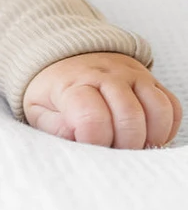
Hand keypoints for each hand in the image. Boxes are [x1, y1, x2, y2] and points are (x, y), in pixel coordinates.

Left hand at [22, 52, 181, 148]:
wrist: (64, 59)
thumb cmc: (53, 92)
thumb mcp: (38, 109)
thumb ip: (53, 127)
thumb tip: (78, 139)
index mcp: (73, 83)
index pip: (93, 118)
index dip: (95, 141)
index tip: (89, 146)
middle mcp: (106, 74)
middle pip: (130, 117)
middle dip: (124, 145)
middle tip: (112, 151)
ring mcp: (132, 74)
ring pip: (158, 110)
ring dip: (150, 137)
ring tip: (131, 145)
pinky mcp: (150, 79)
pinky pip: (171, 107)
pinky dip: (165, 129)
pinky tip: (146, 135)